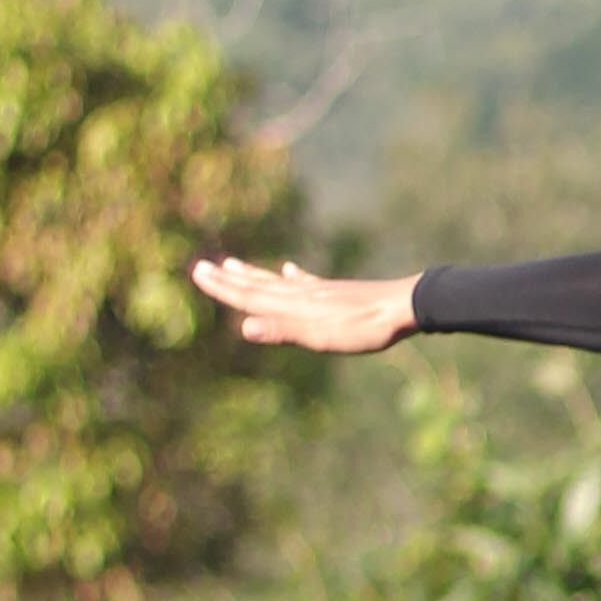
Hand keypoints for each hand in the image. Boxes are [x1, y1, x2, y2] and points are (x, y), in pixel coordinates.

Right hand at [191, 255, 418, 354]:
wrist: (402, 307)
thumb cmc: (362, 328)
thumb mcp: (321, 336)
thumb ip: (283, 330)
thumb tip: (243, 326)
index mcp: (293, 306)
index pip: (250, 296)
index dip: (223, 288)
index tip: (198, 272)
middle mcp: (301, 294)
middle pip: (258, 286)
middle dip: (229, 279)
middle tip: (202, 266)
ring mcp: (319, 291)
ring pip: (277, 282)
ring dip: (253, 274)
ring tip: (234, 264)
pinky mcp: (336, 293)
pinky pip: (306, 282)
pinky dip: (293, 276)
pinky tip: (291, 269)